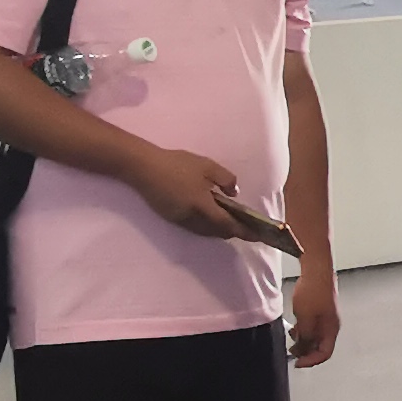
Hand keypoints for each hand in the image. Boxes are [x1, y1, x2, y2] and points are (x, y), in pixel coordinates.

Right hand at [121, 147, 256, 238]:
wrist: (144, 167)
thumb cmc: (177, 164)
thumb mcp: (207, 165)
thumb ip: (226, 179)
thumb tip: (234, 193)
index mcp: (203, 207)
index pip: (228, 225)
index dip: (244, 231)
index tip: (257, 235)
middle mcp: (192, 219)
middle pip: (217, 232)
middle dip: (233, 231)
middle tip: (247, 226)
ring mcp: (180, 220)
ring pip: (205, 232)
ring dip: (219, 229)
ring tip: (232, 222)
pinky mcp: (172, 218)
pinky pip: (195, 228)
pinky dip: (206, 226)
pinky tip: (210, 216)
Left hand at [288, 260, 341, 367]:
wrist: (317, 269)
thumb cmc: (313, 291)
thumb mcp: (305, 318)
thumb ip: (305, 336)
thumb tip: (303, 348)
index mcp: (331, 329)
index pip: (325, 353)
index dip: (311, 361)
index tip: (297, 363)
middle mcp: (330, 326)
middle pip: (320, 346)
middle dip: (305, 351)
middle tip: (291, 351)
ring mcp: (325, 318)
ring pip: (315, 337)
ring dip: (303, 340)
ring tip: (291, 337)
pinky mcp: (320, 310)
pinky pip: (312, 327)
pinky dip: (303, 330)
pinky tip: (294, 326)